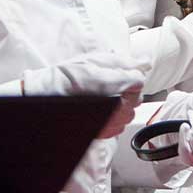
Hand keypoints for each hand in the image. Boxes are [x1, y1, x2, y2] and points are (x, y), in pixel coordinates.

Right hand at [22, 49, 147, 137]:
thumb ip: (124, 62)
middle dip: (128, 88)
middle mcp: (118, 106)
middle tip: (109, 83)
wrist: (47, 97)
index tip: (119, 73)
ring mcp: (112, 122)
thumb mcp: (96, 60)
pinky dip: (115, 117)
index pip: (139, 80)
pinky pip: (121, 125)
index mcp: (117, 85)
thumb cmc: (68, 77)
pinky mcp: (106, 132)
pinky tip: (102, 109)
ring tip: (104, 97)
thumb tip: (145, 62)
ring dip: (123, 104)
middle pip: (137, 96)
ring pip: (131, 112)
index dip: (130, 74)